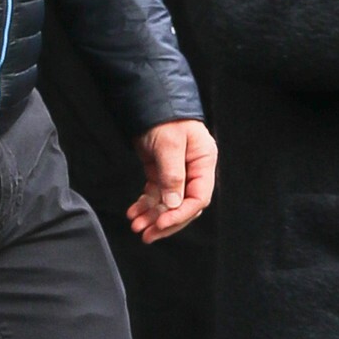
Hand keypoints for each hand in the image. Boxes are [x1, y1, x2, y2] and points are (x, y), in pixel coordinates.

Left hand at [128, 119, 216, 243]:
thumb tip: (173, 204)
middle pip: (183, 206)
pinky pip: (155, 195)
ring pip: (167, 203)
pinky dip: (145, 205)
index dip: (180, 214)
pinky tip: (134, 212)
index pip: (198, 198)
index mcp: (204, 163)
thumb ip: (173, 175)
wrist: (149, 103)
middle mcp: (194, 171)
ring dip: (152, 216)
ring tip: (136, 226)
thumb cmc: (165, 119)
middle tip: (147, 235)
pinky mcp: (161, 173)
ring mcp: (178, 173)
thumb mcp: (170, 145)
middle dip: (165, 222)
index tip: (161, 224)